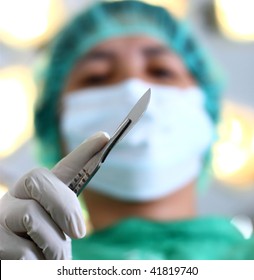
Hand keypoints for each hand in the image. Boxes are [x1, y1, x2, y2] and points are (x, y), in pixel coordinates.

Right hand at [0, 132, 108, 258]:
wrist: (14, 267)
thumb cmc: (39, 250)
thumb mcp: (57, 233)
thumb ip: (65, 222)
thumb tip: (77, 227)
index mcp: (40, 194)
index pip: (64, 167)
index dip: (84, 152)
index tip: (104, 137)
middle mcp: (17, 196)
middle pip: (39, 179)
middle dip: (64, 205)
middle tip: (78, 233)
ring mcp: (1, 213)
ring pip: (31, 216)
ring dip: (52, 245)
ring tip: (47, 258)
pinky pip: (20, 248)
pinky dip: (34, 262)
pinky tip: (28, 264)